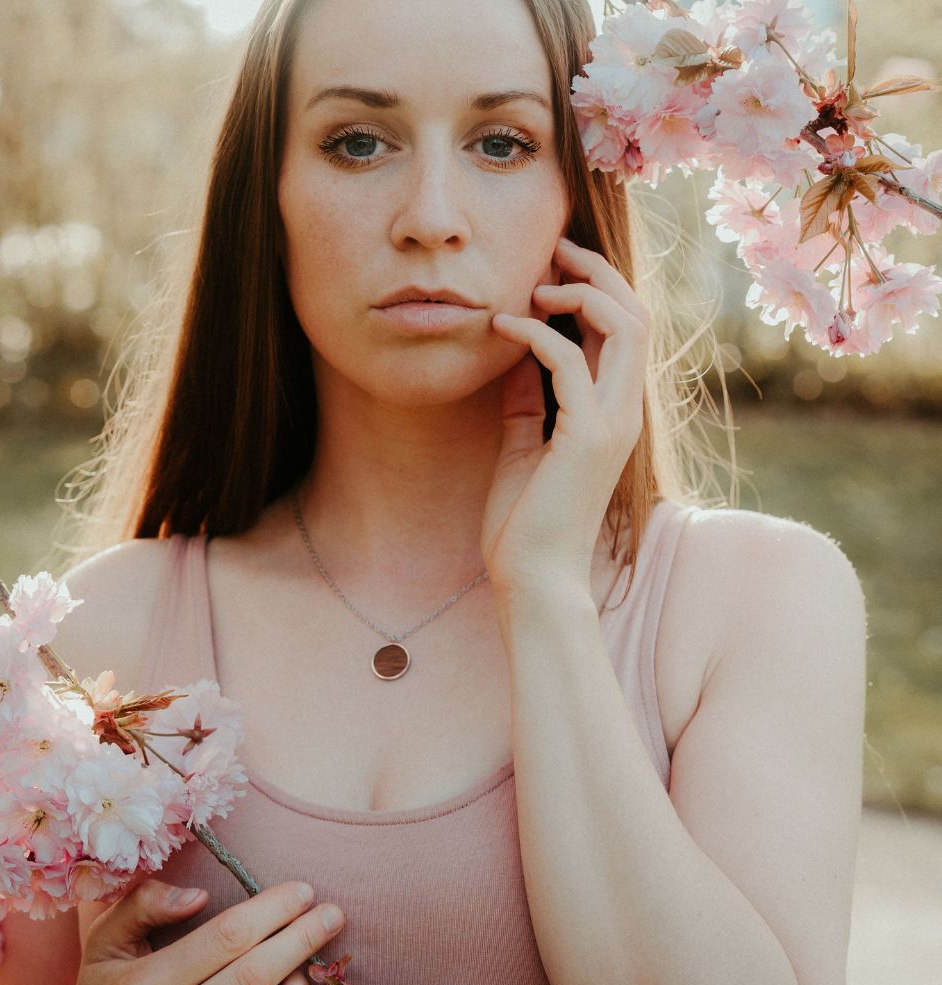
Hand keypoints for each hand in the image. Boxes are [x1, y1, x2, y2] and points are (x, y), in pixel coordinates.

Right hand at [73, 877, 344, 984]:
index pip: (225, 938)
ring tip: (310, 953)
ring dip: (299, 979)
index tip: (304, 889)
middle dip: (301, 939)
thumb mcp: (105, 945)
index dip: (271, 910)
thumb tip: (198, 895)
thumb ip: (142, 907)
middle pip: (253, 976)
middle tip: (334, 912)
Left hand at [481, 236, 650, 594]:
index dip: (597, 289)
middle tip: (554, 251)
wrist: (533, 579)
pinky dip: (537, 334)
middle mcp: (625, 411)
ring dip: (580, 294)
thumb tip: (516, 348)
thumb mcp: (523, 443)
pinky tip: (501, 328)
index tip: (552, 269)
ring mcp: (613, 423)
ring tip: (535, 285)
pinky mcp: (587, 437)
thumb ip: (528, 397)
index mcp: (614, 412)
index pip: (624, 332)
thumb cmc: (525, 520)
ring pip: (624, 327)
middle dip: (598, 273)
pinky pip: (569, 362)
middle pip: (636, 315)